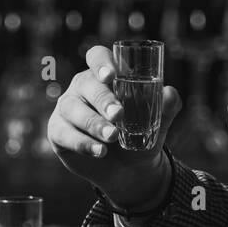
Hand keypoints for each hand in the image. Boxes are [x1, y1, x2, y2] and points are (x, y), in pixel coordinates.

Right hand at [47, 44, 183, 210]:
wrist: (130, 170)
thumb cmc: (140, 133)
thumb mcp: (158, 121)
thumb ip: (167, 106)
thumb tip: (169, 93)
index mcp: (104, 75)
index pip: (97, 56)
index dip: (101, 62)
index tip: (111, 75)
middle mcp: (82, 87)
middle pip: (86, 84)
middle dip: (103, 99)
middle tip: (119, 115)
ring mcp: (67, 108)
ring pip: (73, 108)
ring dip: (94, 123)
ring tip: (113, 137)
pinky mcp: (58, 131)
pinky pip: (65, 133)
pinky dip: (83, 143)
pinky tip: (100, 152)